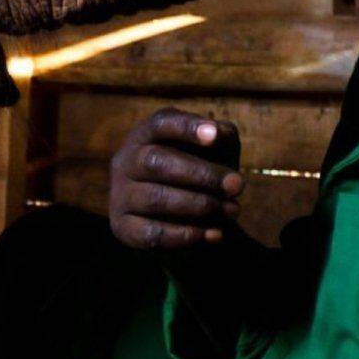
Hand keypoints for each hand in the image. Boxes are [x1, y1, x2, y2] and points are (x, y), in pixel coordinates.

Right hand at [109, 108, 242, 250]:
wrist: (184, 217)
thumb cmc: (201, 172)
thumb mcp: (216, 150)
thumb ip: (222, 137)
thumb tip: (220, 135)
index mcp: (146, 135)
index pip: (160, 124)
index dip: (186, 127)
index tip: (214, 135)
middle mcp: (126, 161)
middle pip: (155, 162)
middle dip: (201, 174)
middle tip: (237, 185)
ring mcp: (120, 195)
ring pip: (155, 199)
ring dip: (199, 205)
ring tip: (232, 210)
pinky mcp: (123, 227)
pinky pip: (152, 233)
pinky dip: (186, 234)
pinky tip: (215, 233)